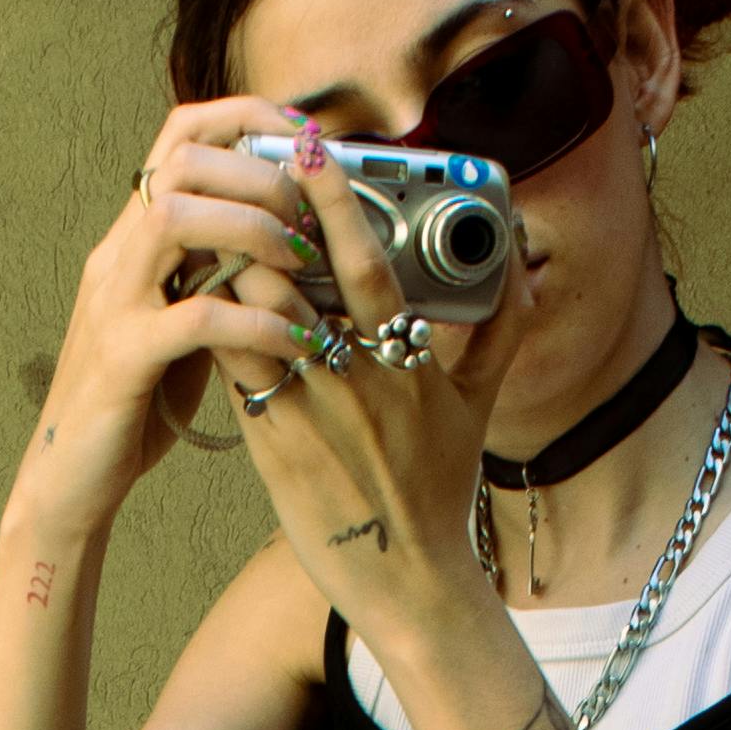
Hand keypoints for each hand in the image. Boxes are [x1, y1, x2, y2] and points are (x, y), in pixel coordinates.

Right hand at [12, 98, 322, 540]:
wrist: (68, 482)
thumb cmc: (134, 405)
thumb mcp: (180, 321)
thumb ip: (215, 275)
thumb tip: (280, 241)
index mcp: (133, 240)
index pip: (180, 135)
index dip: (245, 118)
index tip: (303, 138)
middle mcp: (116, 257)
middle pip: (181, 160)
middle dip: (258, 173)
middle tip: (309, 217)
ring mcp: (114, 304)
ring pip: (176, 217)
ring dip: (252, 227)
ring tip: (300, 262)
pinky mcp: (123, 360)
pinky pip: (195, 317)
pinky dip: (255, 319)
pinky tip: (294, 339)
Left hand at [229, 141, 537, 618]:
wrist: (405, 580)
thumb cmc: (440, 487)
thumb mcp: (481, 405)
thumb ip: (502, 329)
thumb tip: (520, 267)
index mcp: (406, 363)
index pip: (366, 267)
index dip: (336, 204)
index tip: (311, 149)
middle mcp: (354, 384)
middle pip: (290, 287)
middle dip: (262, 233)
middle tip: (242, 188)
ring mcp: (308, 417)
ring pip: (252, 325)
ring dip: (233, 279)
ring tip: (221, 243)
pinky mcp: (272, 449)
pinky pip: (236, 374)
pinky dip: (222, 333)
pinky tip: (210, 309)